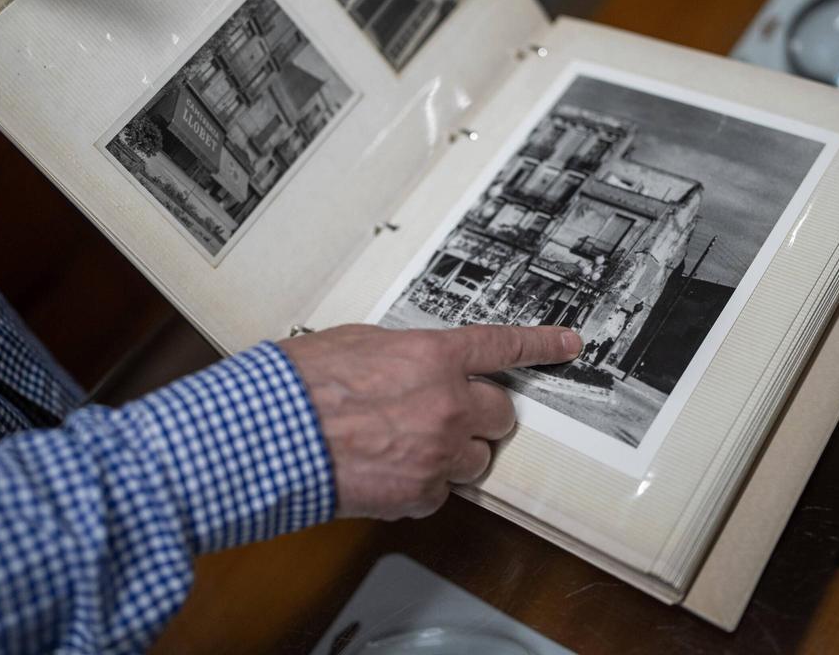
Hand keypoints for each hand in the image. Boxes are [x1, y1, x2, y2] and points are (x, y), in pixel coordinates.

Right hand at [280, 324, 581, 520]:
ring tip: (404, 447)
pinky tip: (385, 472)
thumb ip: (405, 354)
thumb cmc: (300, 385)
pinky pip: (441, 492)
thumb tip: (417, 367)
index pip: (503, 346)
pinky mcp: (421, 494)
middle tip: (445, 415)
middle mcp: (448, 403)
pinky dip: (422, 486)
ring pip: (478, 459)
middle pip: (501, 414)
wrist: (270, 436)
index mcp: (434, 356)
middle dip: (481, 415)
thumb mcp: (358, 344)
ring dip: (454, 454)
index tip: (569, 345)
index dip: (541, 345)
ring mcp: (438, 453)